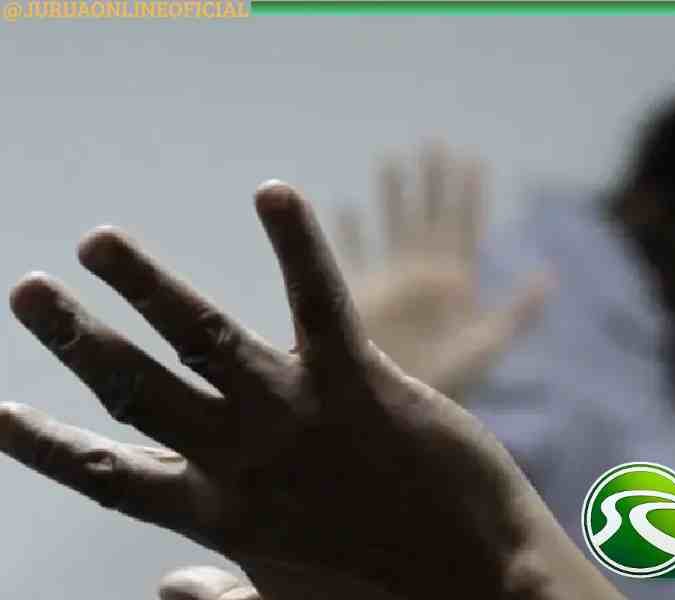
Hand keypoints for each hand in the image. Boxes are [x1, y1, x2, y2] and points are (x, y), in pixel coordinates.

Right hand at [0, 181, 618, 599]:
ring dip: (146, 284)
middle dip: (77, 340)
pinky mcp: (365, 385)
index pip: (108, 476)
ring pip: (204, 339)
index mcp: (220, 517)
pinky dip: (295, 246)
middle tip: (27, 290)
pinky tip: (272, 193)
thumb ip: (218, 599)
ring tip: (98, 242)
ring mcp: (300, 419)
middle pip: (139, 392)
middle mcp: (245, 463)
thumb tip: (163, 588)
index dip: (44, 445)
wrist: (484, 598)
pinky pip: (320, 303)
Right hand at [335, 145, 549, 395]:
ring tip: (392, 158)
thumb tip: (550, 273)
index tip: (471, 157)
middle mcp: (422, 276)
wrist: (401, 418)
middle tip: (434, 142)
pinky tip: (345, 204)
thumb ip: (517, 310)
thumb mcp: (487, 345)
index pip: (463, 226)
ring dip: (394, 195)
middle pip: (428, 217)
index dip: (468, 192)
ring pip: (392, 227)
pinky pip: (355, 254)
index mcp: (454, 282)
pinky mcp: (358, 296)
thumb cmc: (448, 386)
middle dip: (431, 182)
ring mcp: (391, 284)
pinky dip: (350, 230)